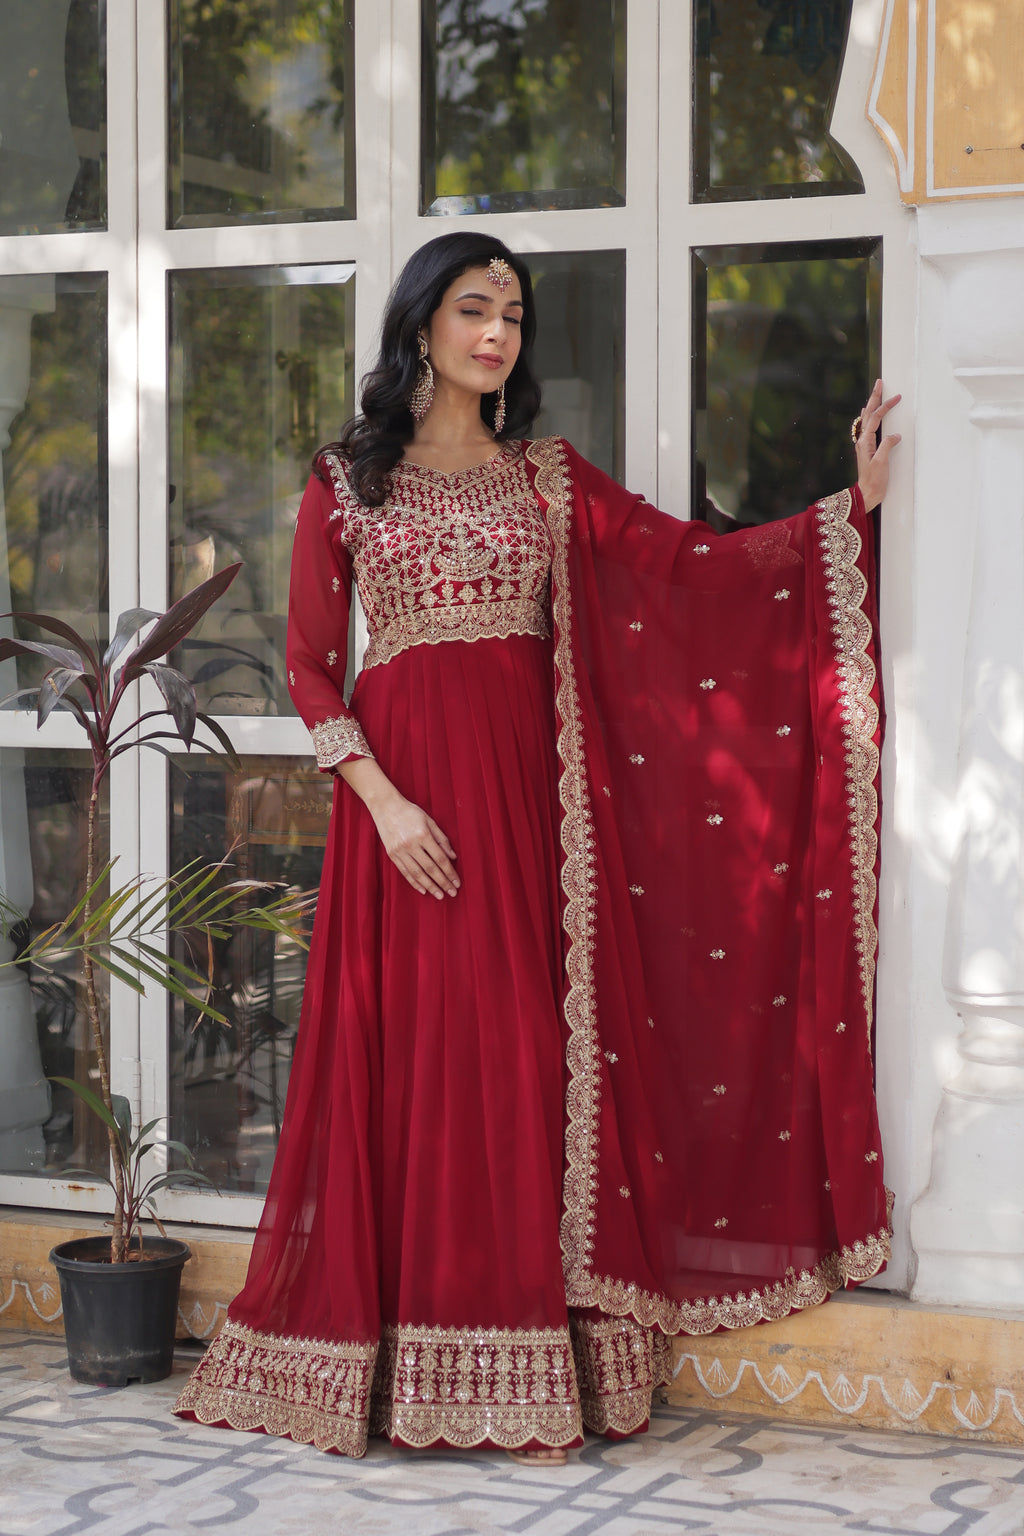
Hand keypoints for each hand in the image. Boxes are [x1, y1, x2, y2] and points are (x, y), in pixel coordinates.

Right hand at [370, 792, 459, 899]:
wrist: (386, 807)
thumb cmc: (410, 812)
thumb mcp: (430, 821)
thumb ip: (442, 839)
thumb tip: (453, 857)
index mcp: (423, 835)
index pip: (440, 858)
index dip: (450, 872)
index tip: (457, 882)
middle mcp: (411, 844)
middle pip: (430, 868)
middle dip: (443, 882)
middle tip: (452, 893)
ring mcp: (400, 851)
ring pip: (417, 873)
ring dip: (430, 886)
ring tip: (439, 895)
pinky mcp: (392, 854)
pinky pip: (405, 872)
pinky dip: (414, 882)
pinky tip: (423, 889)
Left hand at [854, 380, 901, 511]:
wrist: (867, 494)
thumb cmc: (874, 481)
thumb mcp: (881, 463)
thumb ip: (887, 446)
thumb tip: (895, 435)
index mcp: (865, 442)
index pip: (875, 418)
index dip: (885, 406)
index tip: (896, 397)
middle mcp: (863, 441)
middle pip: (868, 414)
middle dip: (875, 398)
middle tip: (879, 383)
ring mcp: (864, 444)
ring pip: (867, 419)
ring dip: (872, 405)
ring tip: (876, 393)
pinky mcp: (868, 449)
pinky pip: (868, 427)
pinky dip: (870, 417)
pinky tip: (870, 415)